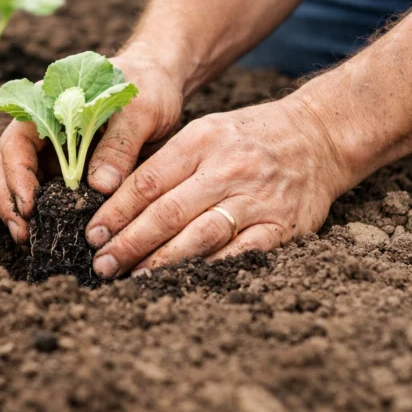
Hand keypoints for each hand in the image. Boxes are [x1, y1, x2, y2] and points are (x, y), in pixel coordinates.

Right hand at [0, 46, 185, 242]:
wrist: (160, 87)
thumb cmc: (147, 88)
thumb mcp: (140, 111)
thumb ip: (120, 144)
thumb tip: (99, 186)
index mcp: (47, 106)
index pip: (15, 143)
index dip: (17, 175)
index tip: (31, 205)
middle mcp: (42, 131)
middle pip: (6, 166)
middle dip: (9, 201)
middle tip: (24, 234)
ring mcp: (53, 153)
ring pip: (20, 185)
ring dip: (21, 213)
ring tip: (31, 241)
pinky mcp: (69, 173)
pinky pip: (48, 196)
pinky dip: (45, 216)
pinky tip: (54, 235)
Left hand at [84, 98, 352, 277]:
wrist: (319, 136)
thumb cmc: (249, 137)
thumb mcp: (205, 131)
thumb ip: (167, 162)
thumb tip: (115, 200)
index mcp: (202, 140)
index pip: (148, 181)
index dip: (116, 212)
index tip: (93, 234)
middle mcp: (227, 168)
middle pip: (168, 212)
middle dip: (130, 242)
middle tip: (103, 263)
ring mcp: (256, 198)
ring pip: (200, 236)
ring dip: (161, 261)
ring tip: (133, 276)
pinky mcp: (281, 225)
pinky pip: (239, 253)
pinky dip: (209, 269)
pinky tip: (184, 281)